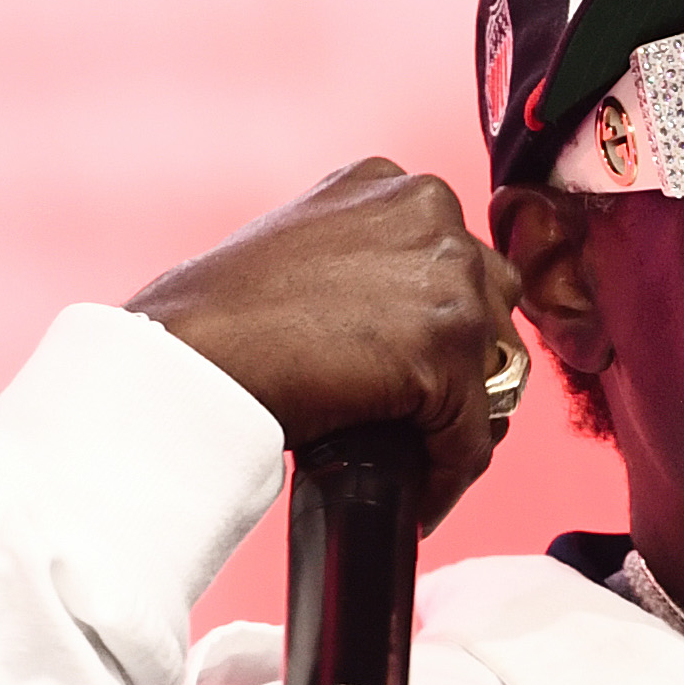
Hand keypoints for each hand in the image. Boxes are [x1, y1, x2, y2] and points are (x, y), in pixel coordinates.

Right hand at [129, 158, 527, 526]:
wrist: (189, 356)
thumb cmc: (222, 317)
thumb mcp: (307, 253)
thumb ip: (367, 266)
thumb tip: (409, 327)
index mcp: (392, 185)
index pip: (459, 263)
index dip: (449, 327)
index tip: (423, 373)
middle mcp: (429, 212)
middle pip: (493, 308)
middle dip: (468, 367)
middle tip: (427, 420)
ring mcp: (446, 276)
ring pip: (494, 371)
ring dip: (462, 420)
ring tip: (420, 457)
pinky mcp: (446, 346)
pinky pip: (471, 436)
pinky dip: (449, 476)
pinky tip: (420, 499)